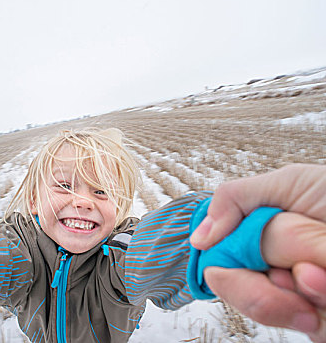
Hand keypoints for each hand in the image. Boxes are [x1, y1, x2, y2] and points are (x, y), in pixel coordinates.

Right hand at [189, 164, 325, 339]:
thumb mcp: (288, 184)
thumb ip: (235, 199)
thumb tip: (200, 238)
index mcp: (255, 240)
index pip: (219, 268)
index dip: (230, 273)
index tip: (251, 266)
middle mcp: (272, 269)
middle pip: (244, 295)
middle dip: (273, 284)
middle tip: (305, 269)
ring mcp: (298, 297)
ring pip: (278, 314)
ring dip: (307, 295)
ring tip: (325, 278)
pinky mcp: (321, 322)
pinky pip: (313, 330)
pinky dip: (321, 310)